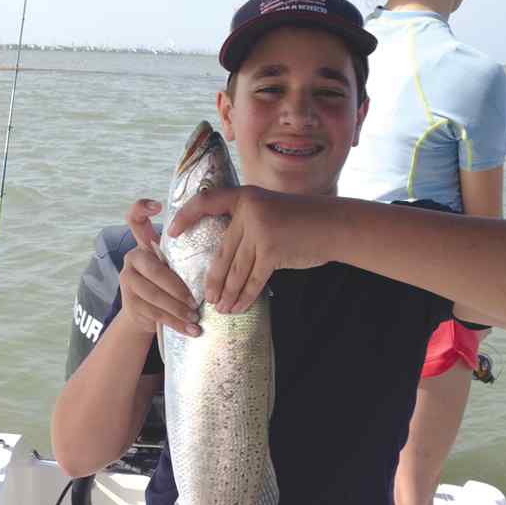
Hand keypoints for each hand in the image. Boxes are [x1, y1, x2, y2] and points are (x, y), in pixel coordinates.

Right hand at [121, 199, 200, 335]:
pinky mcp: (131, 305)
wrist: (145, 313)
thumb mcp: (175, 264)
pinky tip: (191, 330)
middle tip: (196, 300)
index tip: (158, 206)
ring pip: (154, 295)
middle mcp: (132, 259)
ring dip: (178, 309)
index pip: (134, 219)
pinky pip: (155, 315)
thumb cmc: (168, 283)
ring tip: (195, 317)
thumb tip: (224, 242)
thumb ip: (186, 252)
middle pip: (154, 270)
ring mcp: (128, 283)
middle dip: (177, 288)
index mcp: (142, 244)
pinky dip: (176, 324)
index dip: (141, 209)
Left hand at [168, 185, 335, 312]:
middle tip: (205, 297)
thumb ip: (247, 224)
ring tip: (220, 308)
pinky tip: (237, 307)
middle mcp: (249, 211)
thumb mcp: (270, 210)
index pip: (206, 201)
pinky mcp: (272, 251)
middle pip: (222, 252)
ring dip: (227, 293)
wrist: (334, 225)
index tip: (171, 232)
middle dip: (213, 280)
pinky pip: (253, 279)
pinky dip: (244, 297)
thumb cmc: (303, 220)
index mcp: (245, 196)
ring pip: (236, 270)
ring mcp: (260, 230)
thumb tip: (225, 255)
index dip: (185, 215)